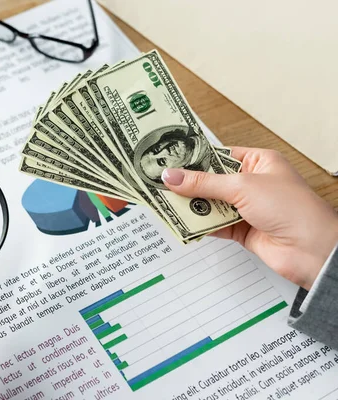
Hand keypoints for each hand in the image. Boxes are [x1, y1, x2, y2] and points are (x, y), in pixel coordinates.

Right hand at [162, 147, 337, 290]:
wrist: (312, 250)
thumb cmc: (292, 209)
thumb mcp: (242, 187)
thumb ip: (204, 183)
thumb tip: (173, 176)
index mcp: (259, 163)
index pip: (219, 157)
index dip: (194, 159)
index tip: (169, 160)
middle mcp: (252, 184)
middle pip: (211, 181)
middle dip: (188, 184)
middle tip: (160, 183)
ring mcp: (246, 208)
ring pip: (210, 203)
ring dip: (191, 205)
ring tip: (164, 202)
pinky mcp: (241, 230)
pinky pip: (213, 224)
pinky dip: (198, 225)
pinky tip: (181, 222)